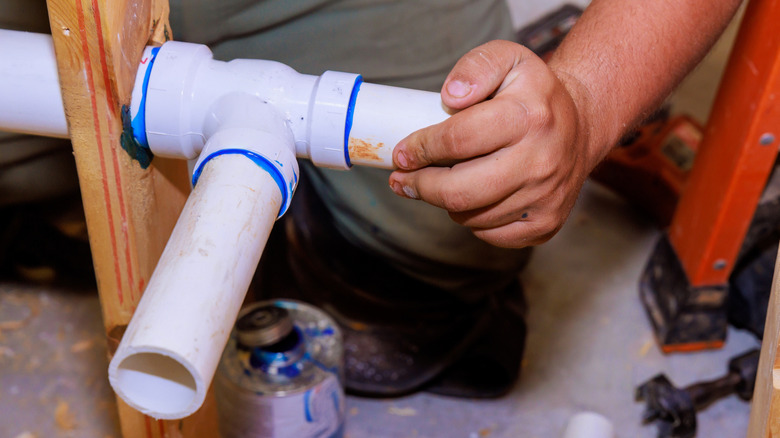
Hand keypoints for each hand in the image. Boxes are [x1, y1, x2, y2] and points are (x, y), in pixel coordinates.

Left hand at [388, 40, 602, 247]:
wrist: (581, 126)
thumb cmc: (532, 93)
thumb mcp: (508, 59)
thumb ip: (476, 67)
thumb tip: (451, 97)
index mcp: (529, 116)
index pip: (458, 141)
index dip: (420, 149)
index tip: (401, 153)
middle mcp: (541, 161)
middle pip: (459, 191)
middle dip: (421, 186)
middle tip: (403, 179)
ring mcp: (546, 197)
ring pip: (471, 217)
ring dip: (445, 202)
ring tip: (439, 183)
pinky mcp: (547, 223)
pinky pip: (490, 234)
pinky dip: (472, 219)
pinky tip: (473, 197)